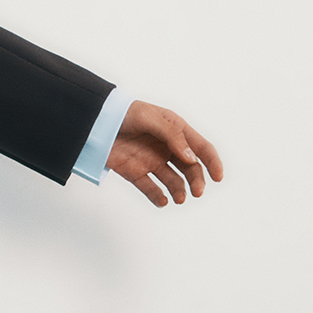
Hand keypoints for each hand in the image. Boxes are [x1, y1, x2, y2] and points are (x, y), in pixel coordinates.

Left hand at [107, 100, 223, 206]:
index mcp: (175, 130)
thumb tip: (190, 157)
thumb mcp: (149, 118)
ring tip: (178, 198)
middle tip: (197, 192)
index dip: (212, 162)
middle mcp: (166, 147)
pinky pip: (151, 189)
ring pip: (173, 181)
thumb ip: (171, 136)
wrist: (93, 122)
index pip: (200, 147)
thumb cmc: (122, 112)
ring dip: (179, 191)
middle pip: (190, 168)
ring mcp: (152, 161)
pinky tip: (162, 200)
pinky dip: (158, 197)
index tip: (218, 177)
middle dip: (197, 180)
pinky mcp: (135, 172)